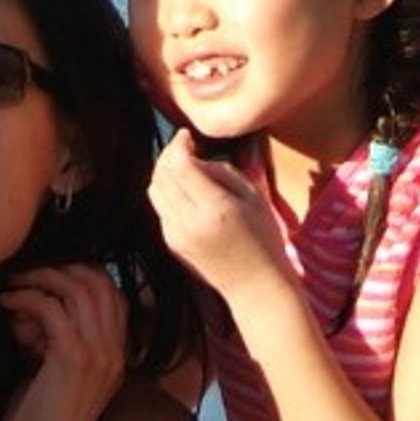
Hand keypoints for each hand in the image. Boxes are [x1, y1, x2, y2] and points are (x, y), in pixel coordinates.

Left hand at [0, 260, 129, 420]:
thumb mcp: (52, 373)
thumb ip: (53, 340)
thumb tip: (32, 305)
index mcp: (116, 357)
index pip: (112, 293)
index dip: (78, 275)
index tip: (41, 279)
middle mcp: (115, 353)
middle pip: (99, 282)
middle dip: (58, 269)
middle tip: (23, 275)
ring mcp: (99, 355)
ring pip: (78, 288)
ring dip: (39, 279)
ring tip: (12, 287)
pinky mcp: (73, 359)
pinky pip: (52, 308)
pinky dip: (26, 298)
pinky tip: (7, 305)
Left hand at [149, 139, 293, 311]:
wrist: (255, 285)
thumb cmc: (264, 239)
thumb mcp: (254, 198)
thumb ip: (223, 172)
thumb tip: (195, 157)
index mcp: (214, 208)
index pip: (181, 166)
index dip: (179, 144)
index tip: (186, 134)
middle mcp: (189, 222)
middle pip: (162, 175)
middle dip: (169, 155)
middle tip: (183, 146)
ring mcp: (175, 234)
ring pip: (154, 190)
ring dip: (164, 172)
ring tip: (183, 165)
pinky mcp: (170, 243)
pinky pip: (160, 208)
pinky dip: (166, 191)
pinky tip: (185, 190)